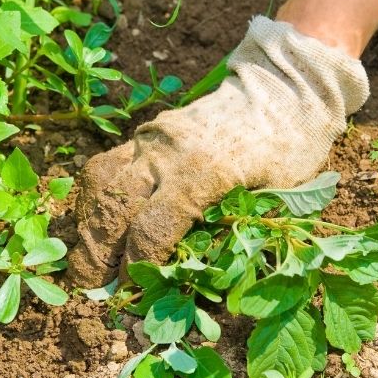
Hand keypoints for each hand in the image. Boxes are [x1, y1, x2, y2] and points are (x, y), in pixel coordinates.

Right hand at [67, 17, 368, 287]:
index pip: (151, 230)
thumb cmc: (289, 148)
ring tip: (89, 254)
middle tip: (92, 284)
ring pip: (100, 182)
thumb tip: (190, 275)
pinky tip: (99, 218)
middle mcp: (167, 153)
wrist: (283, 87)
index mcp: (203, 173)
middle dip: (96, 252)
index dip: (136, 266)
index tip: (130, 290)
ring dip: (88, 222)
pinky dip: (97, 196)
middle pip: (114, 207)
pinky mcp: (147, 131)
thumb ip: (234, 232)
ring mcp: (152, 138)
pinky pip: (108, 164)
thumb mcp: (277, 197)